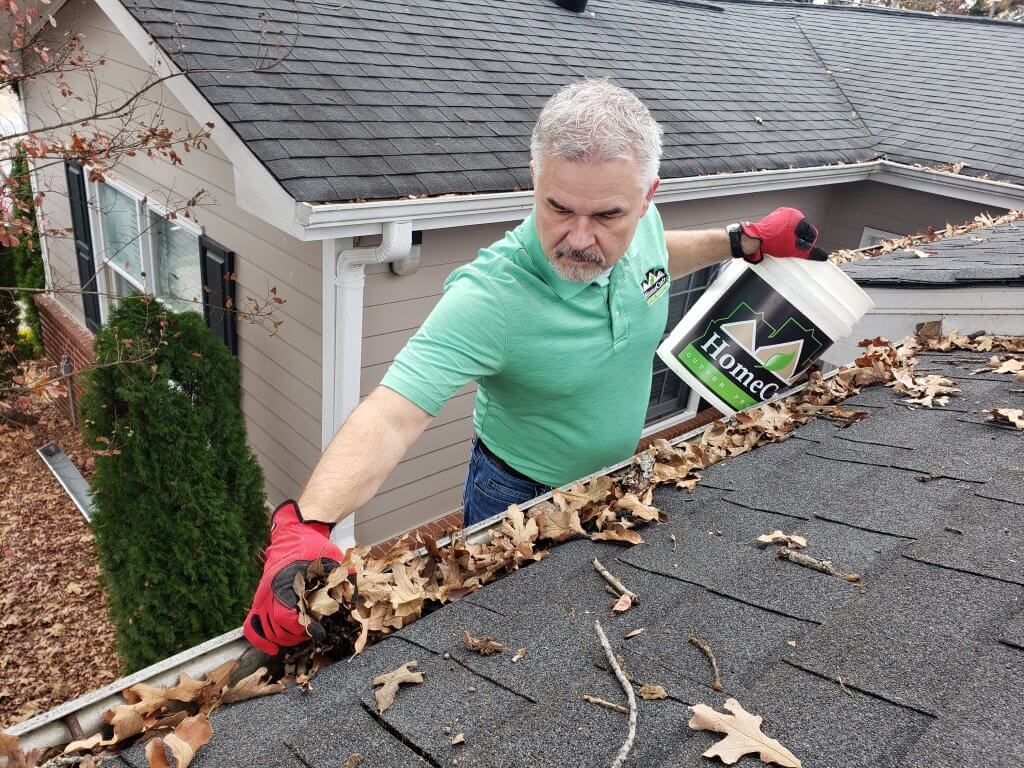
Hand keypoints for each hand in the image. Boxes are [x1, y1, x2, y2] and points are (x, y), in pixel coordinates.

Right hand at [244, 500, 345, 653]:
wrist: (294, 531)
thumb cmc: (312, 545)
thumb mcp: (330, 558)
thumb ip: (339, 575)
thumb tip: (353, 588)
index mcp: (287, 582)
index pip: (288, 618)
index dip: (303, 629)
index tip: (317, 631)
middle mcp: (271, 591)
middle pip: (277, 628)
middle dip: (295, 636)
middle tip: (310, 634)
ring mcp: (263, 595)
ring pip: (266, 629)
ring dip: (282, 639)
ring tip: (298, 637)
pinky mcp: (260, 597)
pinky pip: (252, 623)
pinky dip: (259, 639)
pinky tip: (271, 648)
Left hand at [740, 207, 827, 263]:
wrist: (751, 240)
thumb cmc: (771, 242)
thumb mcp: (794, 249)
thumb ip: (809, 252)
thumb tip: (822, 256)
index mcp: (797, 216)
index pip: (811, 233)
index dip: (807, 245)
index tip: (799, 250)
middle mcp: (789, 213)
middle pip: (801, 232)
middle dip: (797, 242)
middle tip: (788, 248)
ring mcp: (780, 215)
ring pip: (792, 231)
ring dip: (790, 240)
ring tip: (781, 246)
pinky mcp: (772, 219)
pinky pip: (783, 230)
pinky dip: (782, 237)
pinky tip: (777, 243)